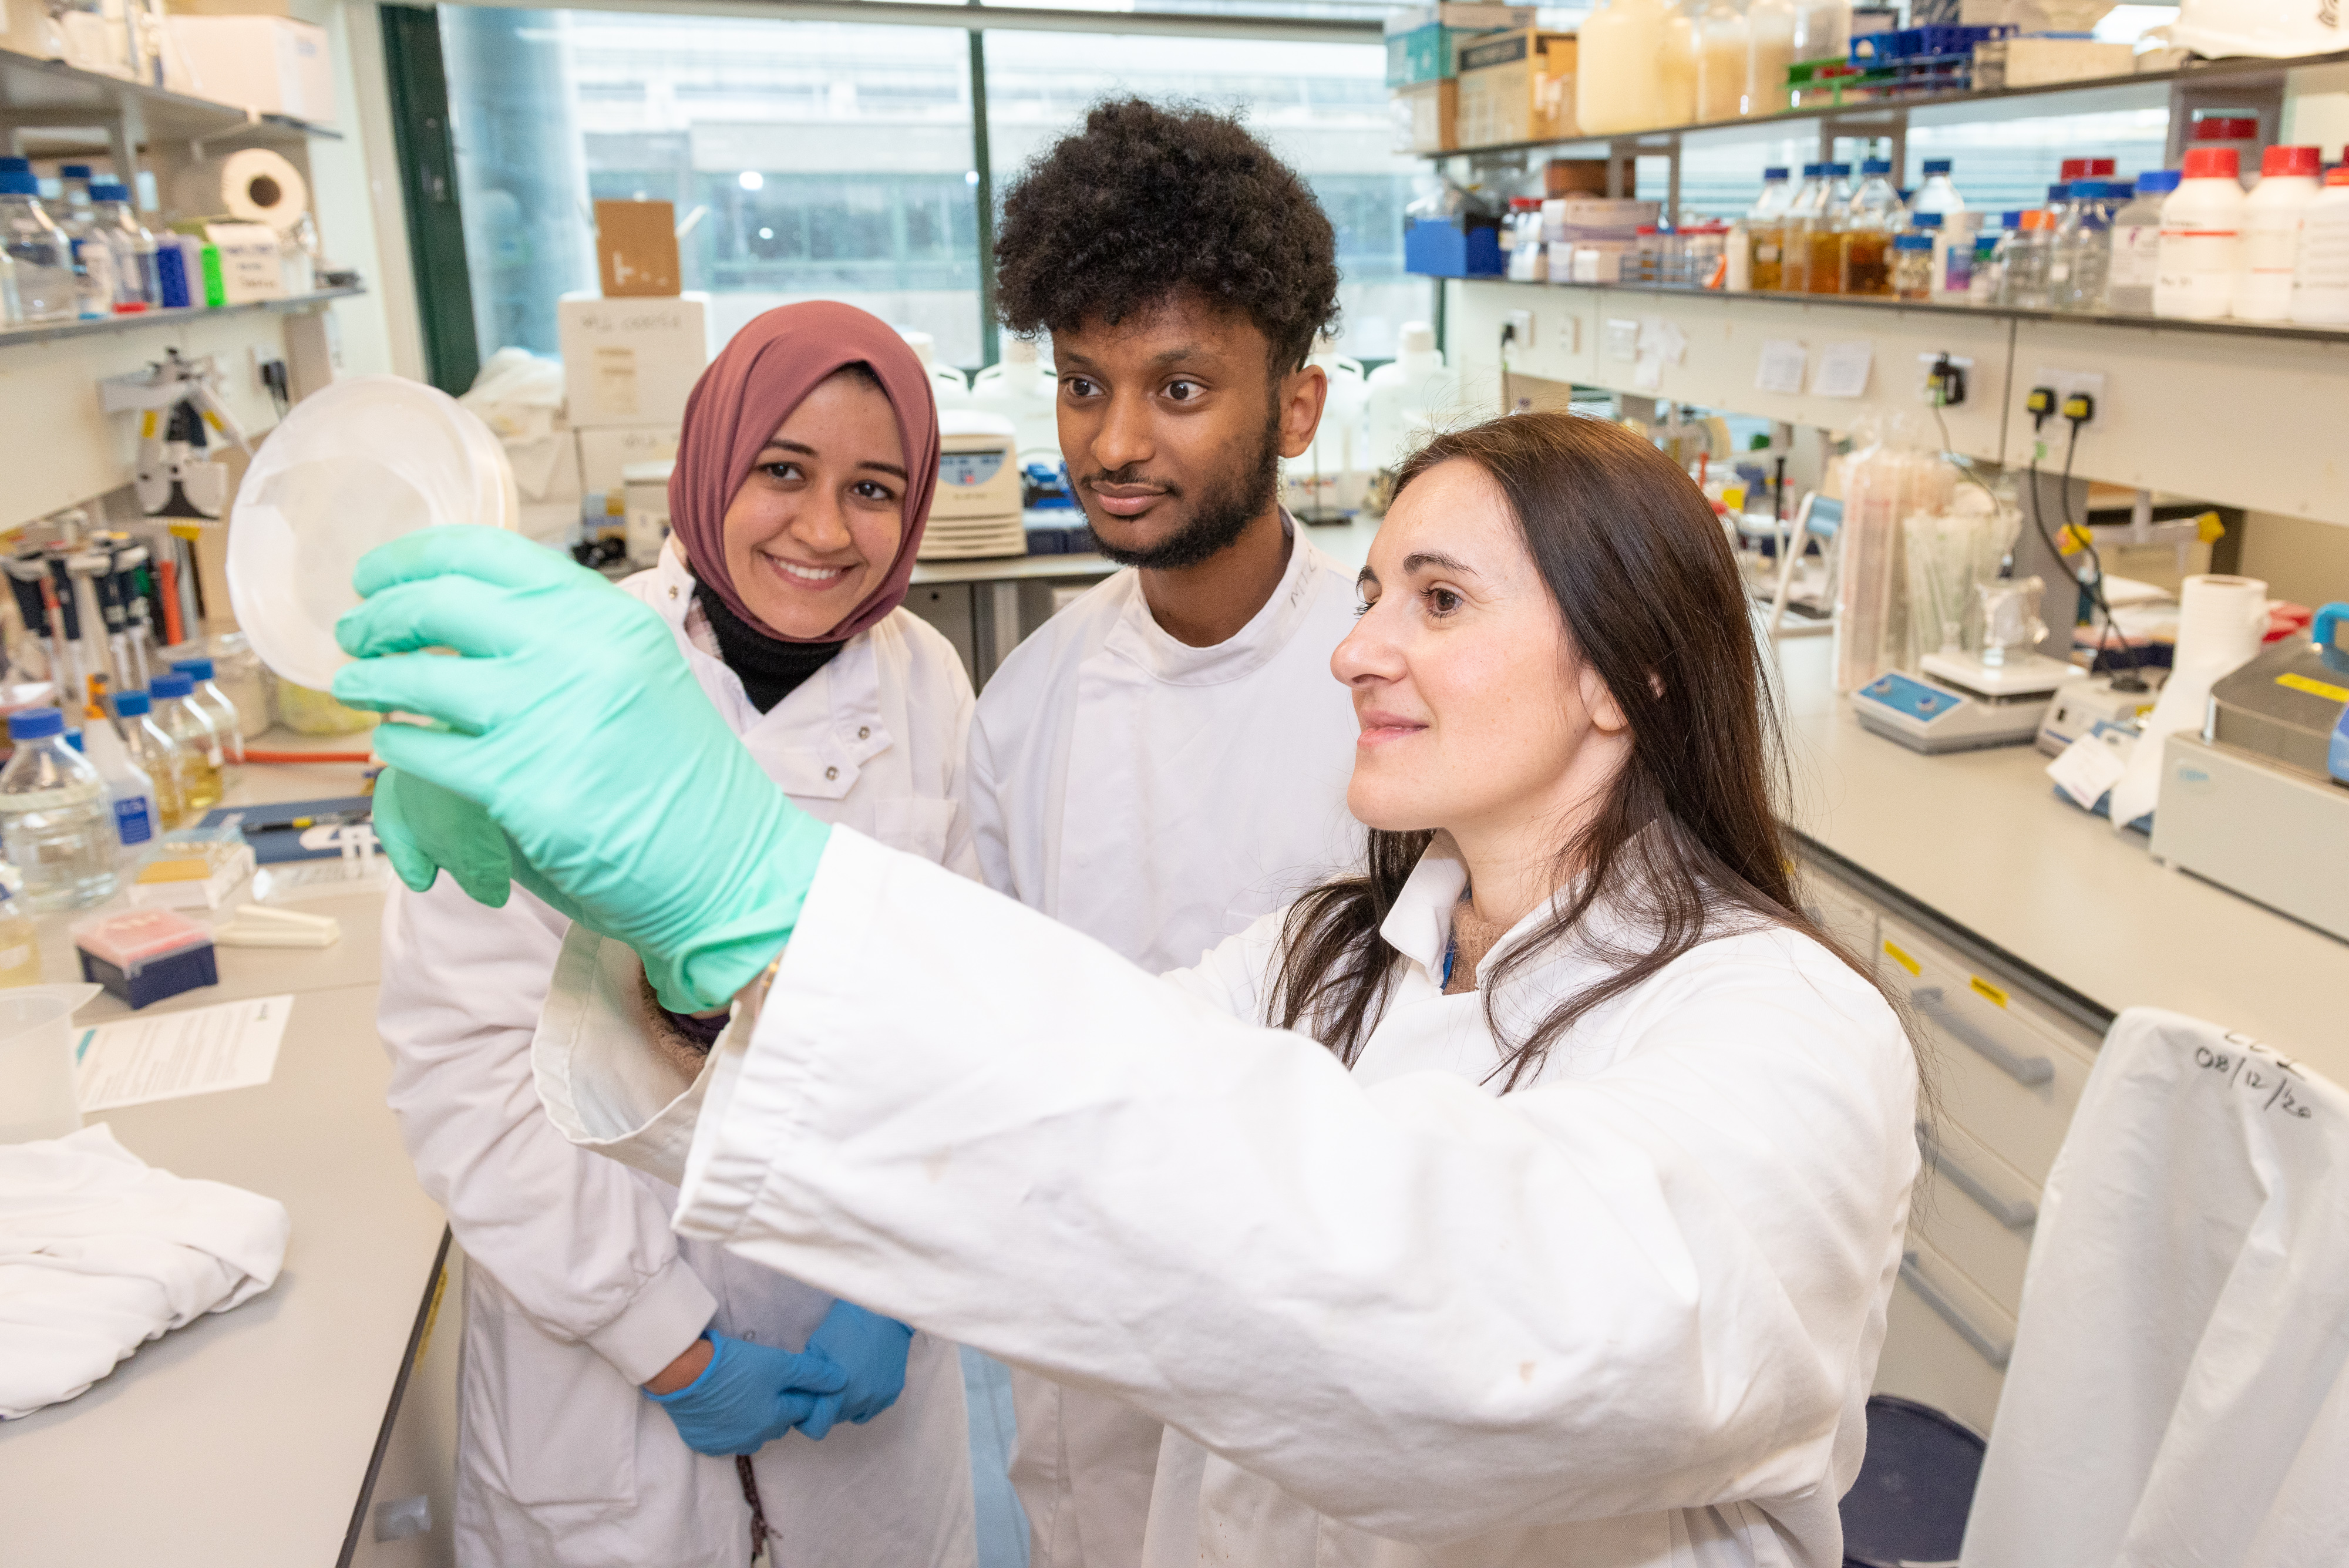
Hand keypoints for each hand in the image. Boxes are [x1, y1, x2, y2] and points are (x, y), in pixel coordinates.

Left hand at [331, 527, 830, 1012]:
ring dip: (370, 681)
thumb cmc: (681, 784)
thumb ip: (564, 643)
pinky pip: (425, 754)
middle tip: (355, 633)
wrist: (728, 866)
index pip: (487, 554)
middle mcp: (580, 652)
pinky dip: (396, 747)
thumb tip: (463, 622)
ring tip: (358, 688)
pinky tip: (395, 746)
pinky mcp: (522, 787)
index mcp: (609, 617)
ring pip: (417, 680)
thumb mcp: (637, 677)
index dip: (413, 558)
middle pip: (439, 606)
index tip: (378, 575)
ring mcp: (549, 717)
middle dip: (379, 618)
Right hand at [643, 1333, 847, 1456]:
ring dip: (755, 1415)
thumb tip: (841, 1382)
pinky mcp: (705, 1443)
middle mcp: (754, 1439)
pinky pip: (727, 1435)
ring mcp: (728, 1444)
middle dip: (779, 1405)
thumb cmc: (734, 1366)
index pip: (802, 1409)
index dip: (802, 1391)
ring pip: (754, 1431)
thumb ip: (812, 1374)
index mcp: (775, 1421)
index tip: (793, 1379)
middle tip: (767, 1381)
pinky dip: (729, 1423)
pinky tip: (723, 1403)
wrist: (682, 1373)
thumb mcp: (778, 1363)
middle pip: (778, 1422)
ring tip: (744, 1389)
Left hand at [796, 1299, 913, 1439]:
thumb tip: (799, 1394)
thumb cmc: (844, 1326)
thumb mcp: (815, 1349)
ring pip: (854, 1414)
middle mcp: (860, 1402)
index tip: (807, 1402)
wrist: (882, 1312)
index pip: (816, 1426)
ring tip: (846, 1379)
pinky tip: (863, 1377)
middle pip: (835, 1419)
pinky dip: (865, 1398)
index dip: (807, 1417)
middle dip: (827, 1405)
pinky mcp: (893, 1393)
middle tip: (826, 1384)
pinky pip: (872, 1406)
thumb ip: (808, 1379)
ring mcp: (879, 1399)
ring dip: (846, 1403)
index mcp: (837, 1393)